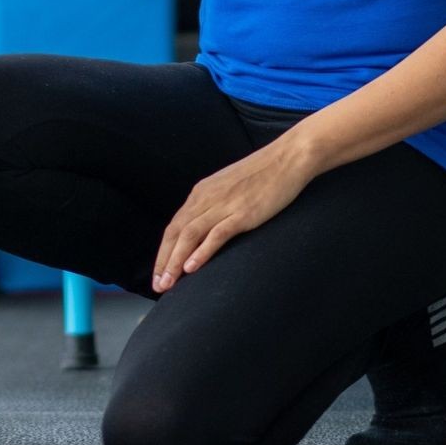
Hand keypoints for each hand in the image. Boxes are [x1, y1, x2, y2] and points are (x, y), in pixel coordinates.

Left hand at [151, 142, 313, 291]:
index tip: (158, 273)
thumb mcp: (229, 187)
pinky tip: (191, 268)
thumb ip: (214, 204)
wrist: (288, 158)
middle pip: (176, 232)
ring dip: (175, 261)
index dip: (164, 251)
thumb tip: (204, 226)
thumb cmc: (262, 174)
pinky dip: (201, 251)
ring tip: (167, 284)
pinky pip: (217, 234)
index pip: (175, 226)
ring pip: (190, 235)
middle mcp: (206, 197)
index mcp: (202, 192)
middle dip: (164, 261)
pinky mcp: (243, 213)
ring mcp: (224, 205)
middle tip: (157, 286)